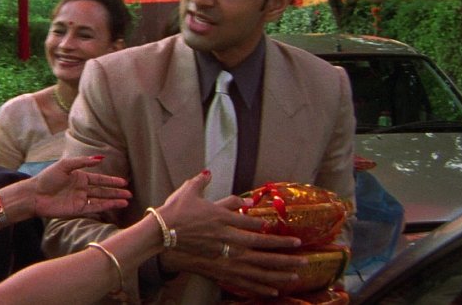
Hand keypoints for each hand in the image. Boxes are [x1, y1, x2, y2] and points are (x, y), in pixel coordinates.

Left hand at [33, 156, 130, 217]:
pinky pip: (94, 207)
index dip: (112, 180)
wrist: (34, 195)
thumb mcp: (65, 165)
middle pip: (103, 190)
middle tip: (130, 193)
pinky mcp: (77, 210)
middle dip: (116, 192)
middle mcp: (82, 189)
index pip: (100, 179)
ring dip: (113, 200)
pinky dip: (105, 206)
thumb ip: (83, 162)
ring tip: (127, 201)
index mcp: (80, 177)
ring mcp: (80, 200)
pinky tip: (115, 205)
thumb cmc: (47, 178)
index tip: (124, 182)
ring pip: (101, 200)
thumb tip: (100, 159)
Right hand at [156, 171, 308, 296]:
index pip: (252, 222)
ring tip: (295, 273)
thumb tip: (209, 172)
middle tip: (301, 253)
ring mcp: (223, 255)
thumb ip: (202, 181)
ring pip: (256, 265)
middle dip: (283, 249)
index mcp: (223, 218)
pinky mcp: (217, 269)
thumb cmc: (175, 211)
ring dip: (278, 270)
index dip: (268, 226)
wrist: (160, 234)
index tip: (279, 227)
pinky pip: (243, 280)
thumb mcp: (189, 191)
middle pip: (261, 245)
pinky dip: (260, 285)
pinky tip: (273, 290)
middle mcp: (227, 237)